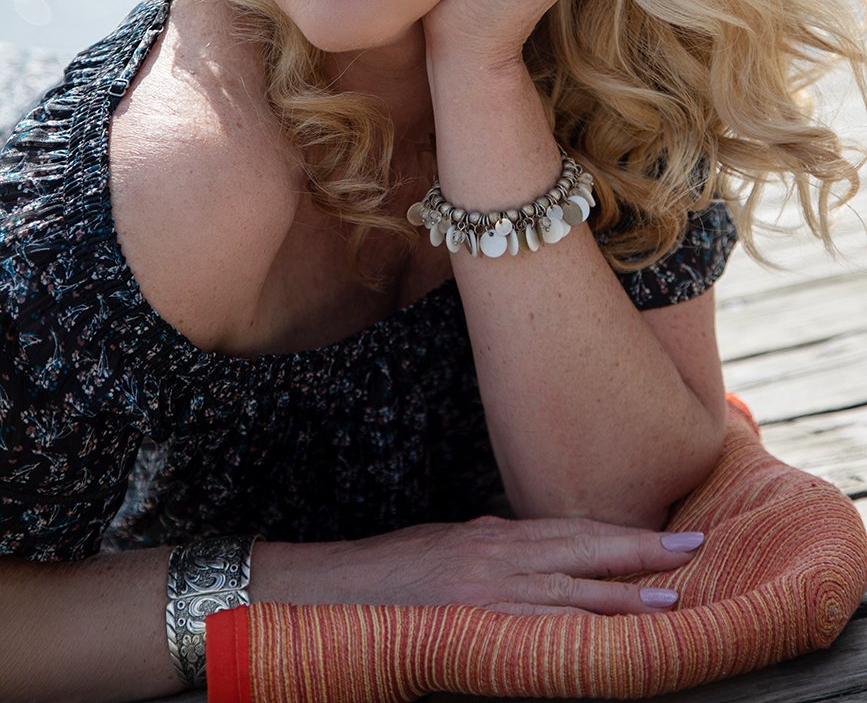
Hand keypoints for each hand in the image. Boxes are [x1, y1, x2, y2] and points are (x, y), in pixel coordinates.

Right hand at [287, 515, 702, 614]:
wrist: (330, 589)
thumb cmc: (388, 573)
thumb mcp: (448, 546)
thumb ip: (494, 549)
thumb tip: (538, 558)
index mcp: (494, 536)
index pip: (573, 531)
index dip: (624, 535)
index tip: (669, 536)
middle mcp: (497, 554)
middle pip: (581, 550)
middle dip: (639, 552)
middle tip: (693, 551)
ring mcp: (486, 588)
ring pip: (568, 590)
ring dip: (623, 597)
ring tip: (672, 600)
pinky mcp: (471, 620)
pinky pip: (534, 629)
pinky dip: (575, 633)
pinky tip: (607, 642)